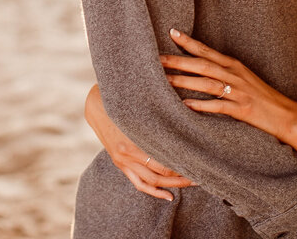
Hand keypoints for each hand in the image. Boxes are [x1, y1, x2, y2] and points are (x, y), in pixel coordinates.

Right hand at [83, 84, 195, 200]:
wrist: (95, 103)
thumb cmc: (122, 99)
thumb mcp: (139, 105)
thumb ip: (158, 115)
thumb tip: (186, 110)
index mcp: (133, 140)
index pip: (164, 160)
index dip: (183, 163)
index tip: (199, 160)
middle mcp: (127, 155)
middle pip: (161, 173)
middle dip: (183, 176)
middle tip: (201, 174)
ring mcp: (123, 162)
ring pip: (152, 182)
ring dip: (173, 185)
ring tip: (192, 183)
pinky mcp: (120, 164)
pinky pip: (139, 184)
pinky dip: (155, 192)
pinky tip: (169, 196)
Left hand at [161, 28, 296, 143]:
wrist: (285, 115)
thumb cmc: (261, 96)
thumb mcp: (243, 77)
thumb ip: (223, 71)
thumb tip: (199, 67)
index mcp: (234, 65)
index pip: (207, 51)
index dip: (189, 42)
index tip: (171, 32)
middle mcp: (234, 75)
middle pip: (203, 65)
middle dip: (179, 61)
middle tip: (157, 59)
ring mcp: (238, 92)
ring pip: (207, 84)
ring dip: (185, 82)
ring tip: (165, 81)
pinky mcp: (242, 110)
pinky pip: (218, 106)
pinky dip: (202, 105)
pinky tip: (186, 106)